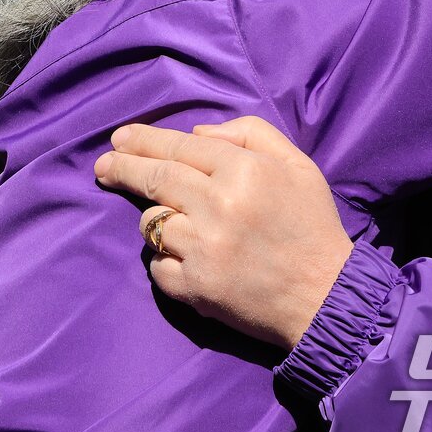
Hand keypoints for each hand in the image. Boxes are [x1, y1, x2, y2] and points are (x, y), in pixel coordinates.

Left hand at [94, 116, 352, 349]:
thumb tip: (195, 133)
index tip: (119, 139)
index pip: (178, 147)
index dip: (143, 140)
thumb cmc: (311, 226)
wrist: (327, 298)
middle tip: (103, 165)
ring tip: (170, 220)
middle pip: (155, 179)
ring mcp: (204, 249)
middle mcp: (218, 206)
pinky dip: (165, 260)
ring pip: (152, 223)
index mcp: (244, 171)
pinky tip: (185, 258)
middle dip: (122, 167)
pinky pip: (158, 266)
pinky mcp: (195, 288)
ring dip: (155, 218)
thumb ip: (248, 134)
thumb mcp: (296, 164)